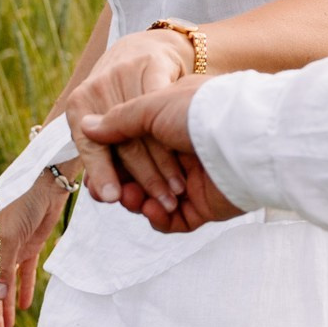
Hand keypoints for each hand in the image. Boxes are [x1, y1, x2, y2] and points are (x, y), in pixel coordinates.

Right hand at [0, 175, 66, 326]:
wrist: (49, 181)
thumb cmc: (22, 203)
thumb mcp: (10, 236)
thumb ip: (2, 267)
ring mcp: (12, 248)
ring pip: (7, 284)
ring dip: (7, 305)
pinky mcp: (29, 246)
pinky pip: (24, 273)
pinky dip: (24, 289)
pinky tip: (25, 305)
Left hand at [61, 28, 193, 208]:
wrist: (143, 50)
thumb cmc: (123, 99)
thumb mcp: (107, 124)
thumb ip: (104, 158)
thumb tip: (105, 196)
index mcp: (78, 104)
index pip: (89, 146)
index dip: (102, 173)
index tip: (114, 199)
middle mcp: (97, 86)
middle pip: (122, 142)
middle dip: (144, 179)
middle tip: (161, 206)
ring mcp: (124, 74)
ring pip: (145, 129)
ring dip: (165, 165)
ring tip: (177, 192)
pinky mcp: (152, 65)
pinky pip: (164, 108)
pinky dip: (176, 134)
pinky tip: (187, 155)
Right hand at [82, 78, 244, 232]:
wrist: (241, 138)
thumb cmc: (199, 112)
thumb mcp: (152, 106)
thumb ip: (119, 120)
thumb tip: (86, 127)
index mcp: (174, 124)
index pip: (137, 145)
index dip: (115, 158)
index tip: (97, 166)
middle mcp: (185, 151)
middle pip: (143, 176)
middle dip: (124, 184)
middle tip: (109, 191)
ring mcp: (196, 180)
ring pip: (156, 200)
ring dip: (139, 202)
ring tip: (132, 199)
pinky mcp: (206, 206)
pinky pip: (175, 221)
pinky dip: (159, 219)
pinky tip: (152, 209)